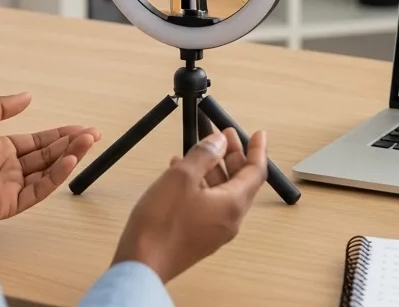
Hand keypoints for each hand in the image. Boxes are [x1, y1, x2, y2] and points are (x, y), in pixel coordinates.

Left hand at [0, 92, 100, 221]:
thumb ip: (0, 108)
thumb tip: (27, 97)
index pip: (37, 143)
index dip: (60, 135)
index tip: (82, 128)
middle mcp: (4, 170)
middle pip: (46, 156)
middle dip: (71, 144)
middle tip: (94, 134)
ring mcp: (5, 188)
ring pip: (46, 172)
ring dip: (69, 157)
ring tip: (88, 142)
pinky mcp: (5, 206)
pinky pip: (36, 191)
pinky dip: (55, 177)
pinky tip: (69, 160)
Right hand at [112, 128, 267, 282]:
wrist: (141, 265)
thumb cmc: (161, 223)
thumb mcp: (182, 176)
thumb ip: (204, 154)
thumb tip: (219, 141)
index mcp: (232, 205)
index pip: (256, 172)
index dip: (257, 149)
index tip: (258, 133)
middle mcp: (228, 220)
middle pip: (239, 181)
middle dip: (232, 155)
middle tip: (222, 135)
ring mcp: (213, 231)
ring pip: (221, 192)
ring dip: (213, 168)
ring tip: (197, 148)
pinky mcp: (197, 236)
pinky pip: (207, 204)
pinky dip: (200, 185)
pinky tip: (180, 172)